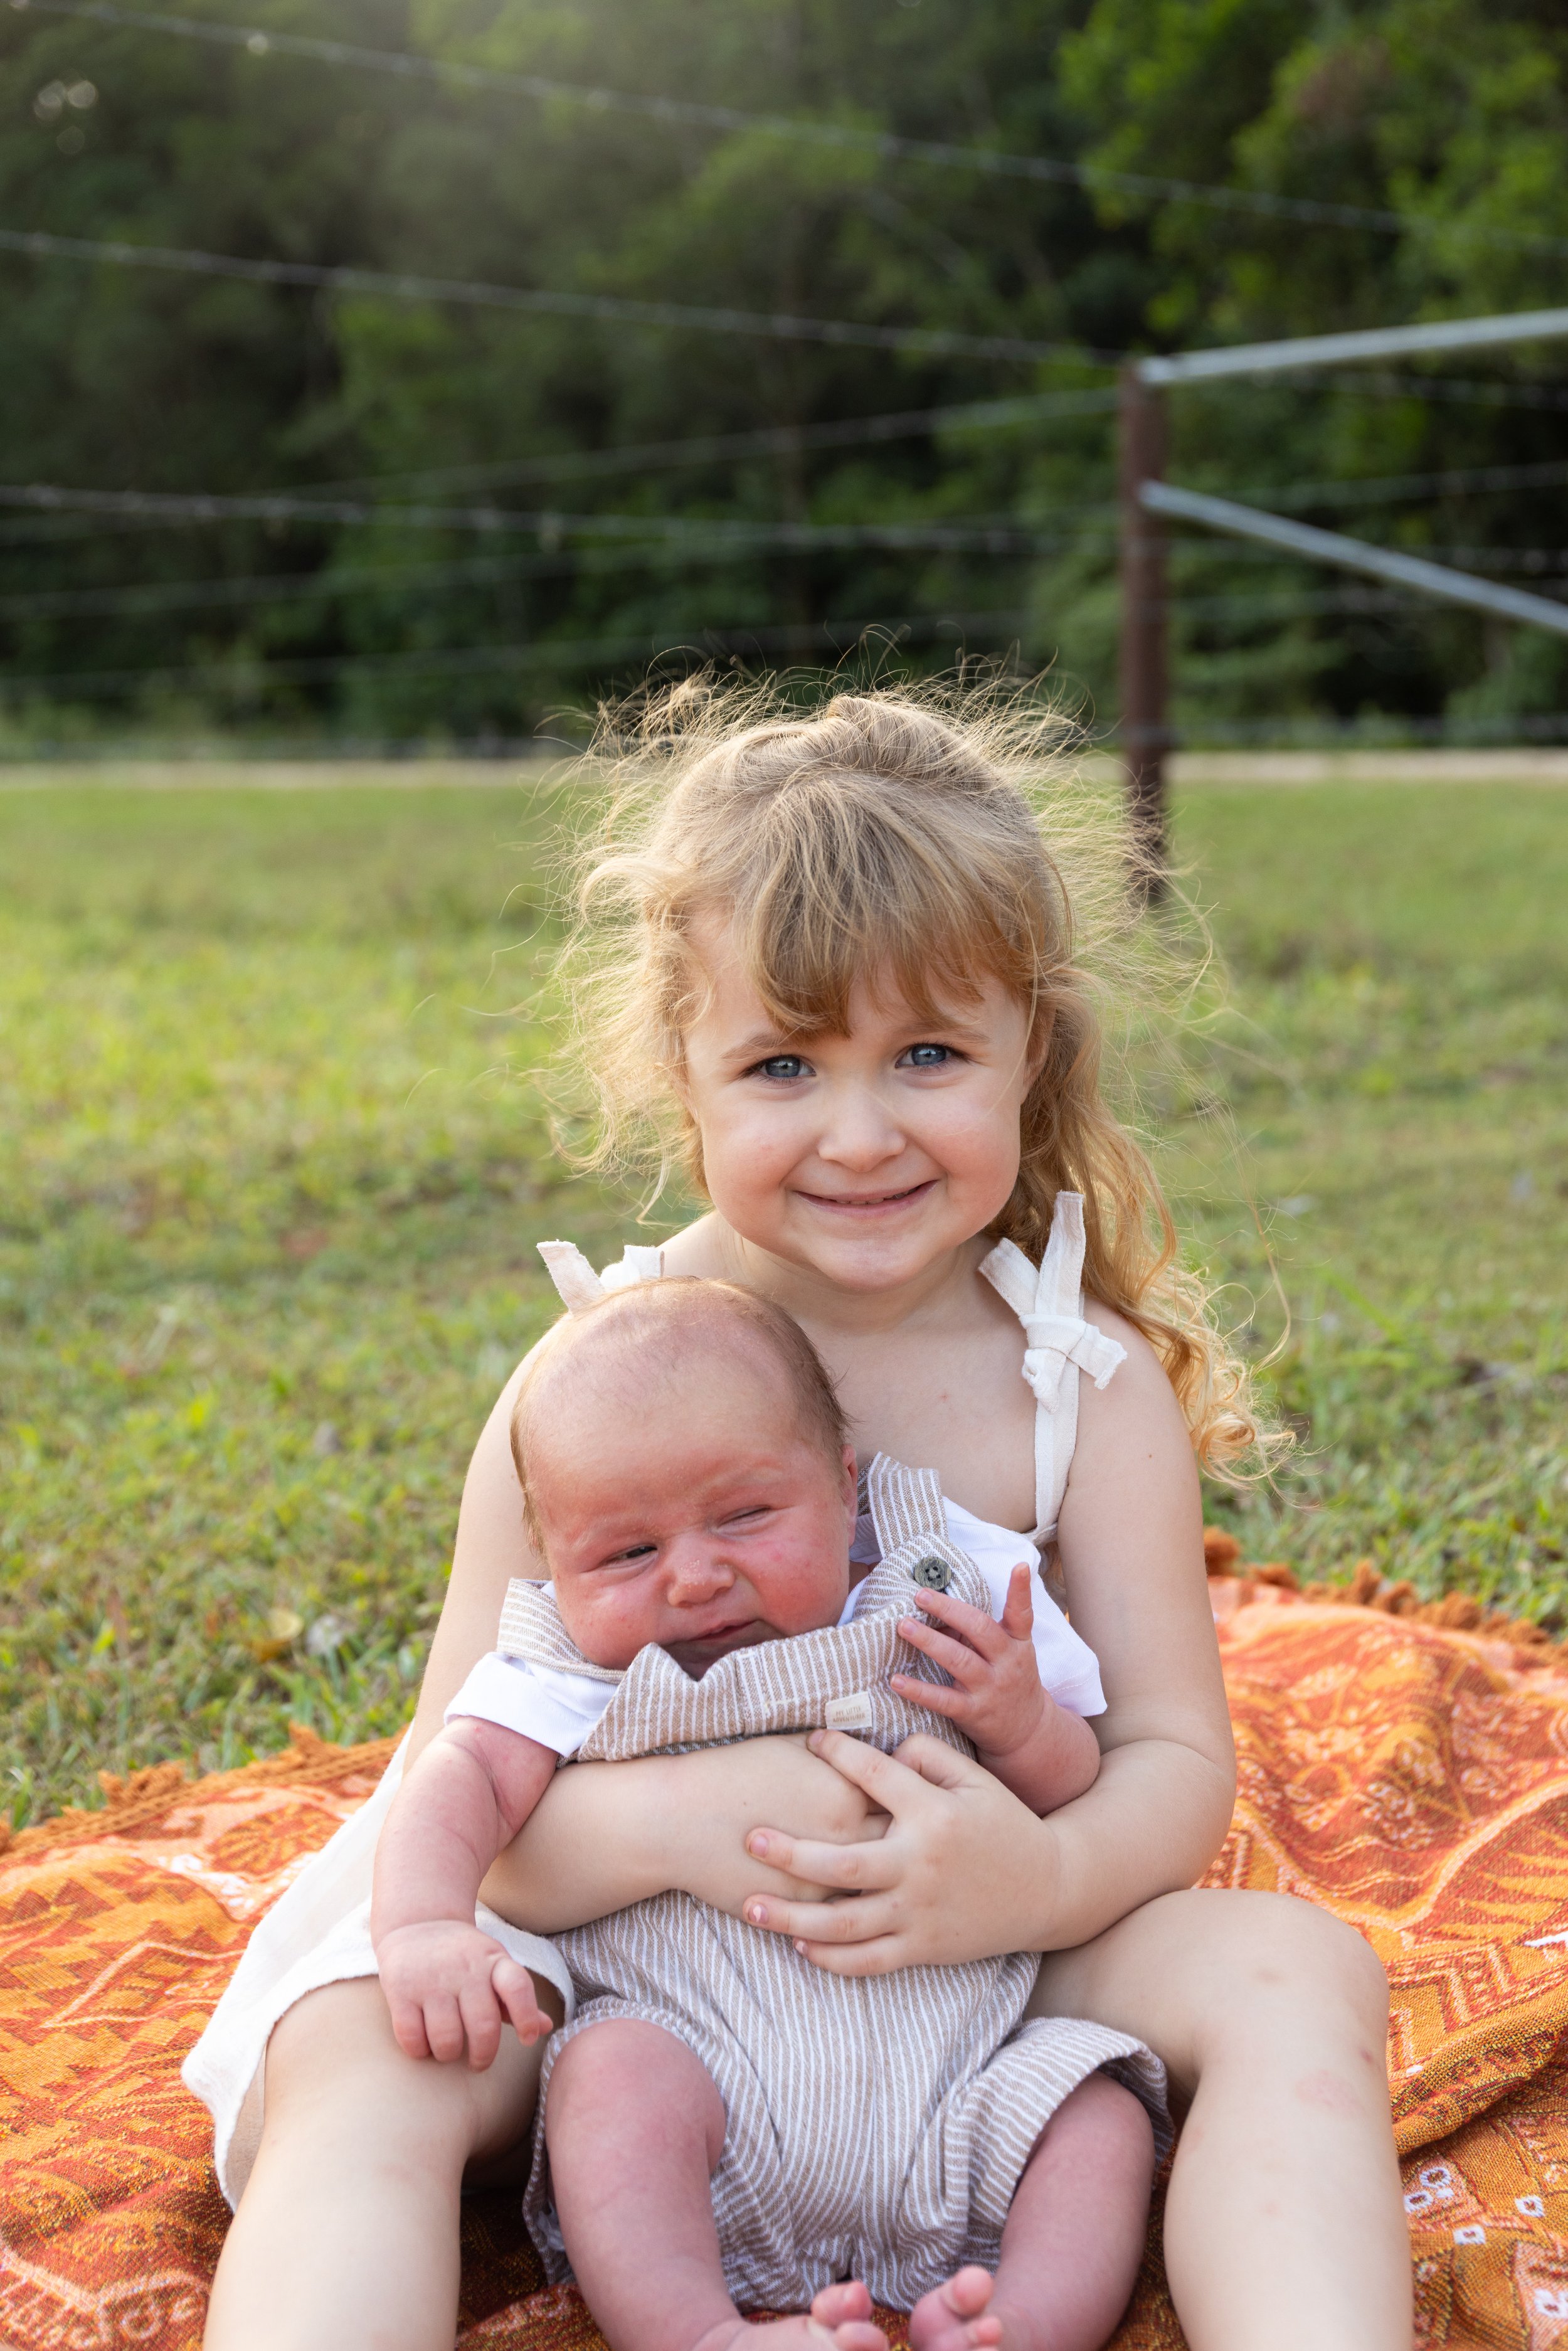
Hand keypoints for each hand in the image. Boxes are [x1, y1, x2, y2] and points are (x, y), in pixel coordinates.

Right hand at [376, 1919, 553, 2068]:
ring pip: (447, 2038)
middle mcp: (464, 1968)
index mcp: (493, 1961)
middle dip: (483, 2055)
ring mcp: (431, 1979)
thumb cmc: (464, 1957)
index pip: (517, 1986)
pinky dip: (420, 2050)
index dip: (527, 2016)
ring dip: (449, 2053)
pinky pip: (412, 2037)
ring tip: (449, 2048)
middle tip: (479, 2061)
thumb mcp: (495, 1966)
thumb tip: (547, 2027)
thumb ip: (516, 1999)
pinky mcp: (400, 1990)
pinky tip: (424, 2042)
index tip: (527, 2039)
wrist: (418, 1923)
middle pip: (483, 2026)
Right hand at [486, 1735, 889, 1931]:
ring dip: (893, 1883)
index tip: (923, 1798)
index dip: (916, 1801)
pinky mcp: (803, 1911)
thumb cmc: (736, 1773)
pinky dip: (858, 1905)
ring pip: (880, 1890)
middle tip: (929, 1842)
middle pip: (904, 1849)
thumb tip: (874, 1759)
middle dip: (918, 1847)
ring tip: (904, 1875)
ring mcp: (825, 1883)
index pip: (904, 1800)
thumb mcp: (793, 1749)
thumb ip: (840, 1758)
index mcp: (846, 1795)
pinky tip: (866, 1899)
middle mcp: (844, 1842)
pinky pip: (845, 1913)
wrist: (680, 1819)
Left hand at [739, 1729, 1059, 1974]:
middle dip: (789, 1854)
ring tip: (750, 1907)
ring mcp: (919, 1912)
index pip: (873, 1777)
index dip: (838, 1753)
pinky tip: (799, 1946)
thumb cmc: (1004, 1825)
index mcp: (932, 1814)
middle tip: (749, 1839)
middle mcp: (919, 1865)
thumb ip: (926, 1756)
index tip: (811, 1740)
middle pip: (841, 1864)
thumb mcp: (975, 1778)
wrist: (1049, 1889)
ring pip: (844, 1923)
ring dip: (792, 1919)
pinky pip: (868, 1960)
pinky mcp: (924, 1947)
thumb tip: (879, 1753)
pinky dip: (831, 1958)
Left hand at [890, 1564, 1046, 1766]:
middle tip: (920, 1595)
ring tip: (903, 1625)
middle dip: (949, 1610)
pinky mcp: (972, 1713)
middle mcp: (1007, 1664)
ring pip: (959, 1661)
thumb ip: (980, 1632)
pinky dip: (918, 1690)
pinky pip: (942, 1700)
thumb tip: (937, 1609)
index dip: (1021, 1590)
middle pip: (980, 1630)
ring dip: (929, 1641)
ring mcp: (990, 1689)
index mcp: (1017, 1644)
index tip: (1020, 1567)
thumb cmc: (1010, 1681)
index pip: (1021, 1615)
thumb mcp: (1008, 1653)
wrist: (1028, 1732)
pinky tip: (897, 1680)